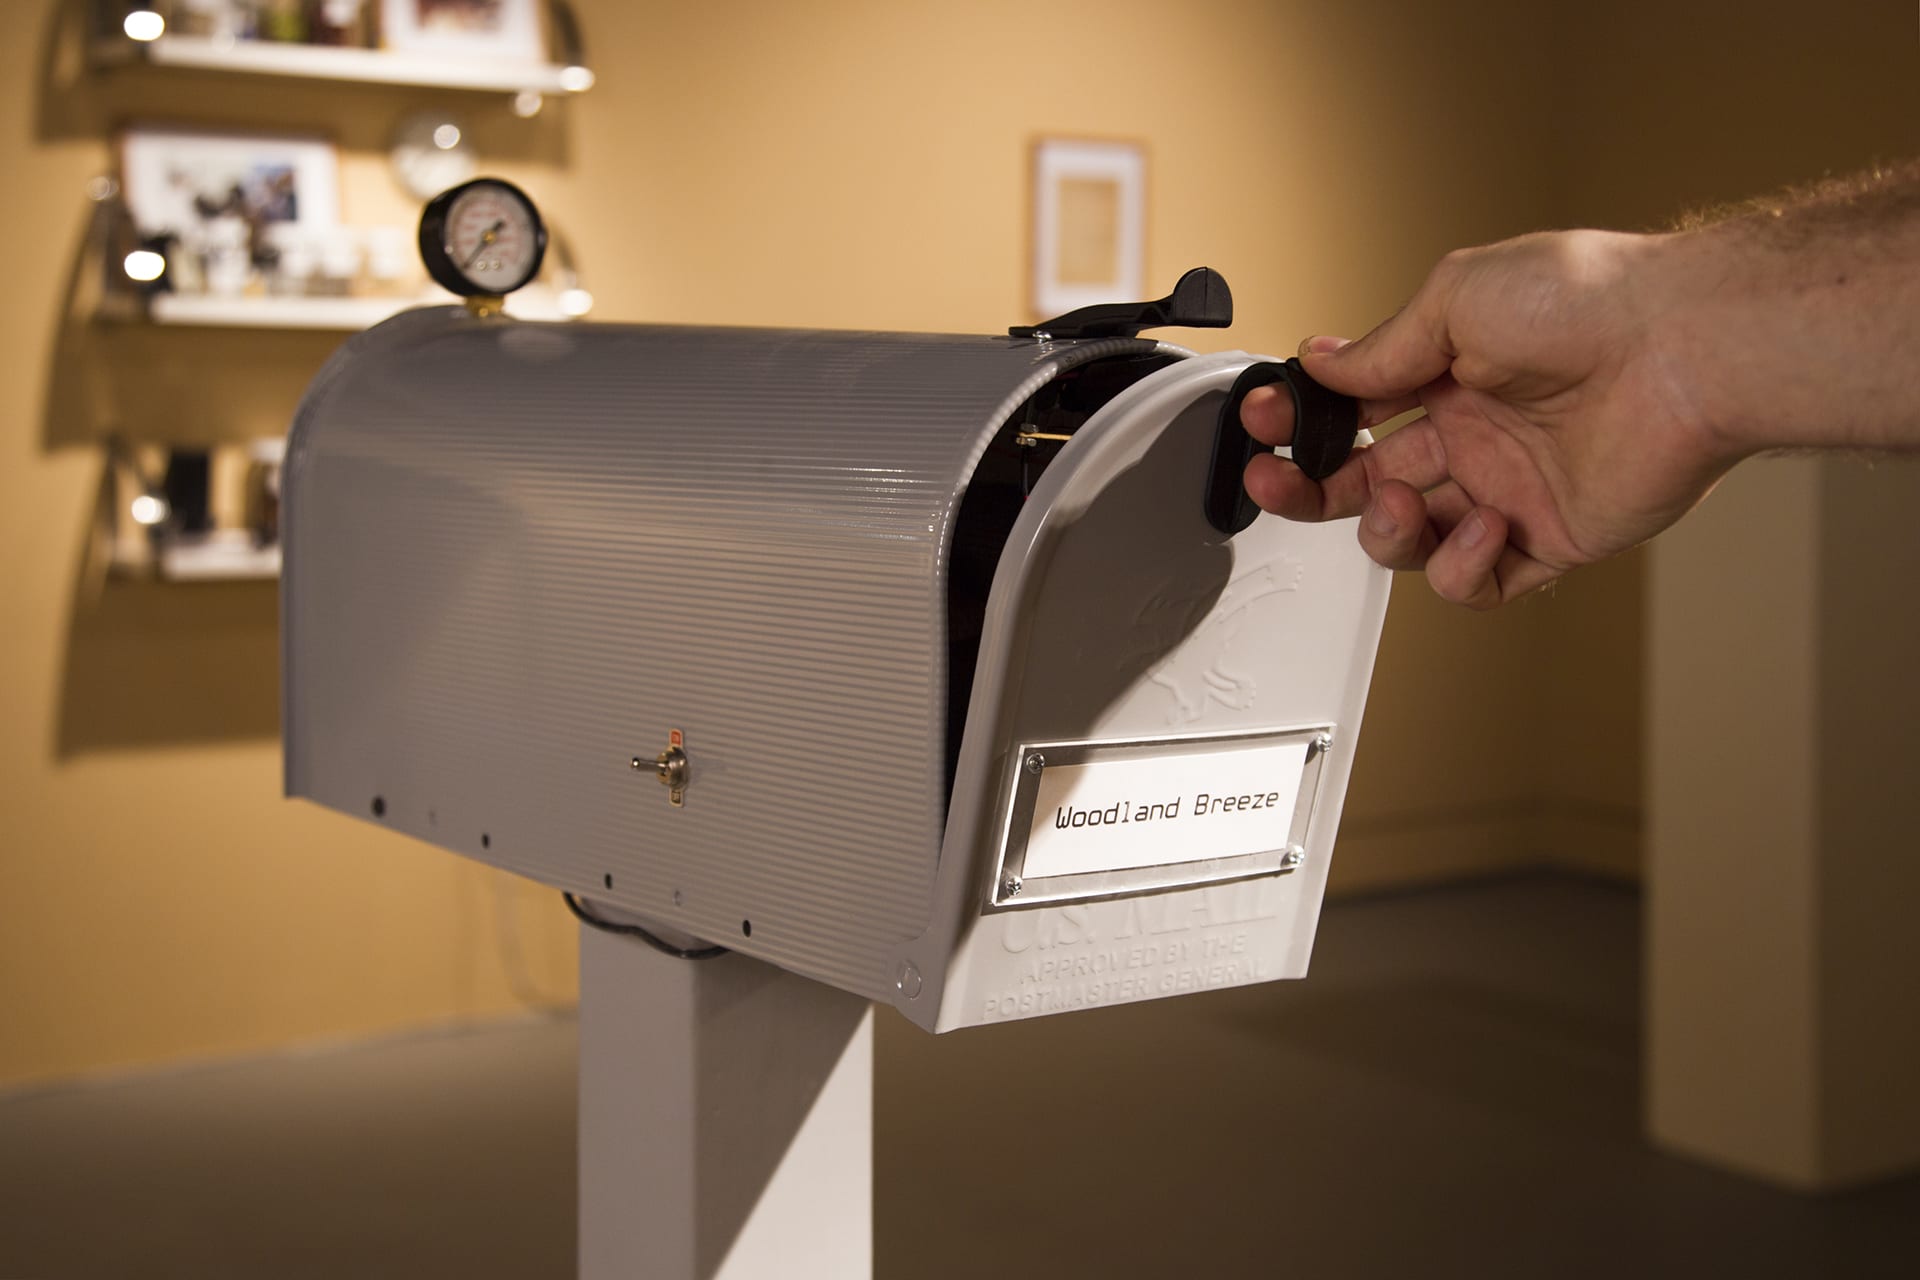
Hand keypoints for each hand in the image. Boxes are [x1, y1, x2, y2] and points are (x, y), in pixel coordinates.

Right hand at [1240, 230, 1737, 607]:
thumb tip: (1323, 362)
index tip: (1267, 420)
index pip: (1355, 410)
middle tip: (1275, 484)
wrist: (1683, 349)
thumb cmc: (1590, 302)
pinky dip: (1460, 565)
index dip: (1304, 422)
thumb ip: (1382, 347)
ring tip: (1396, 503)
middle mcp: (1478, 433)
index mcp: (1452, 372)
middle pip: (1365, 481)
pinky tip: (1480, 526)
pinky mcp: (1549, 539)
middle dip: (1309, 488)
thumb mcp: (1456, 295)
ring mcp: (1510, 489)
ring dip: (1384, 531)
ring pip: (1410, 540)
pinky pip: (1477, 583)